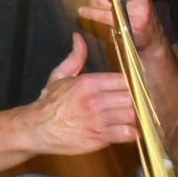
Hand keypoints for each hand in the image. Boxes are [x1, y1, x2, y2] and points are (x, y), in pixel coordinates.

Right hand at [25, 34, 136, 154]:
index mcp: (88, 83)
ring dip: (137, 116)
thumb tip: (79, 38)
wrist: (36, 129)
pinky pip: (127, 134)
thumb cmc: (49, 104)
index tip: (138, 86)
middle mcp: (95, 101)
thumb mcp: (59, 76)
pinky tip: (129, 130)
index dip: (135, 82)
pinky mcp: (99, 138)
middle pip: (132, 97)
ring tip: (137, 115)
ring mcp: (98, 121)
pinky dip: (132, 133)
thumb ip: (75, 58)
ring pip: (133, 115)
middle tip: (141, 101)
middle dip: (139, 100)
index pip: (124, 79)